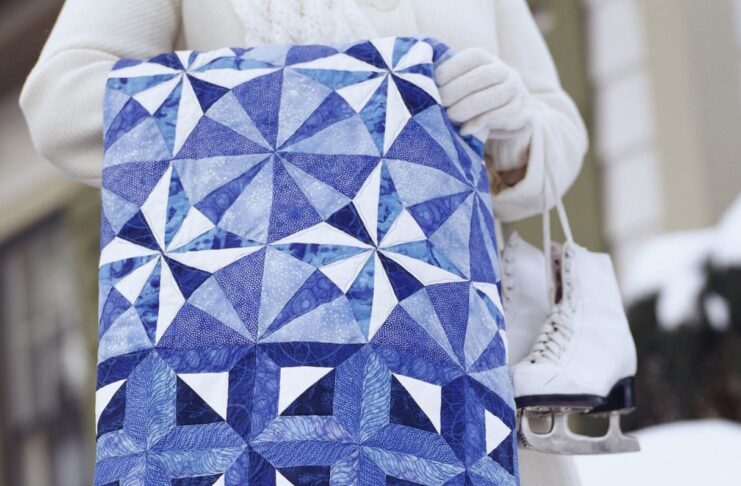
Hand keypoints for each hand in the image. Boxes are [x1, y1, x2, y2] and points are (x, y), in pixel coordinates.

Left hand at [436, 47, 534, 171]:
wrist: (507, 120)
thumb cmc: (474, 103)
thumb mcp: (462, 88)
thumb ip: (447, 83)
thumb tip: (417, 84)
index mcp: (488, 60)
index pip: (472, 58)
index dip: (450, 69)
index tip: (432, 84)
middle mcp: (506, 71)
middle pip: (483, 76)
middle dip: (457, 91)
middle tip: (439, 105)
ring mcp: (517, 91)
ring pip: (495, 94)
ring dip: (468, 107)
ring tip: (450, 117)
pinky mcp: (523, 113)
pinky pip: (505, 115)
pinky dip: (482, 122)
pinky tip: (465, 130)